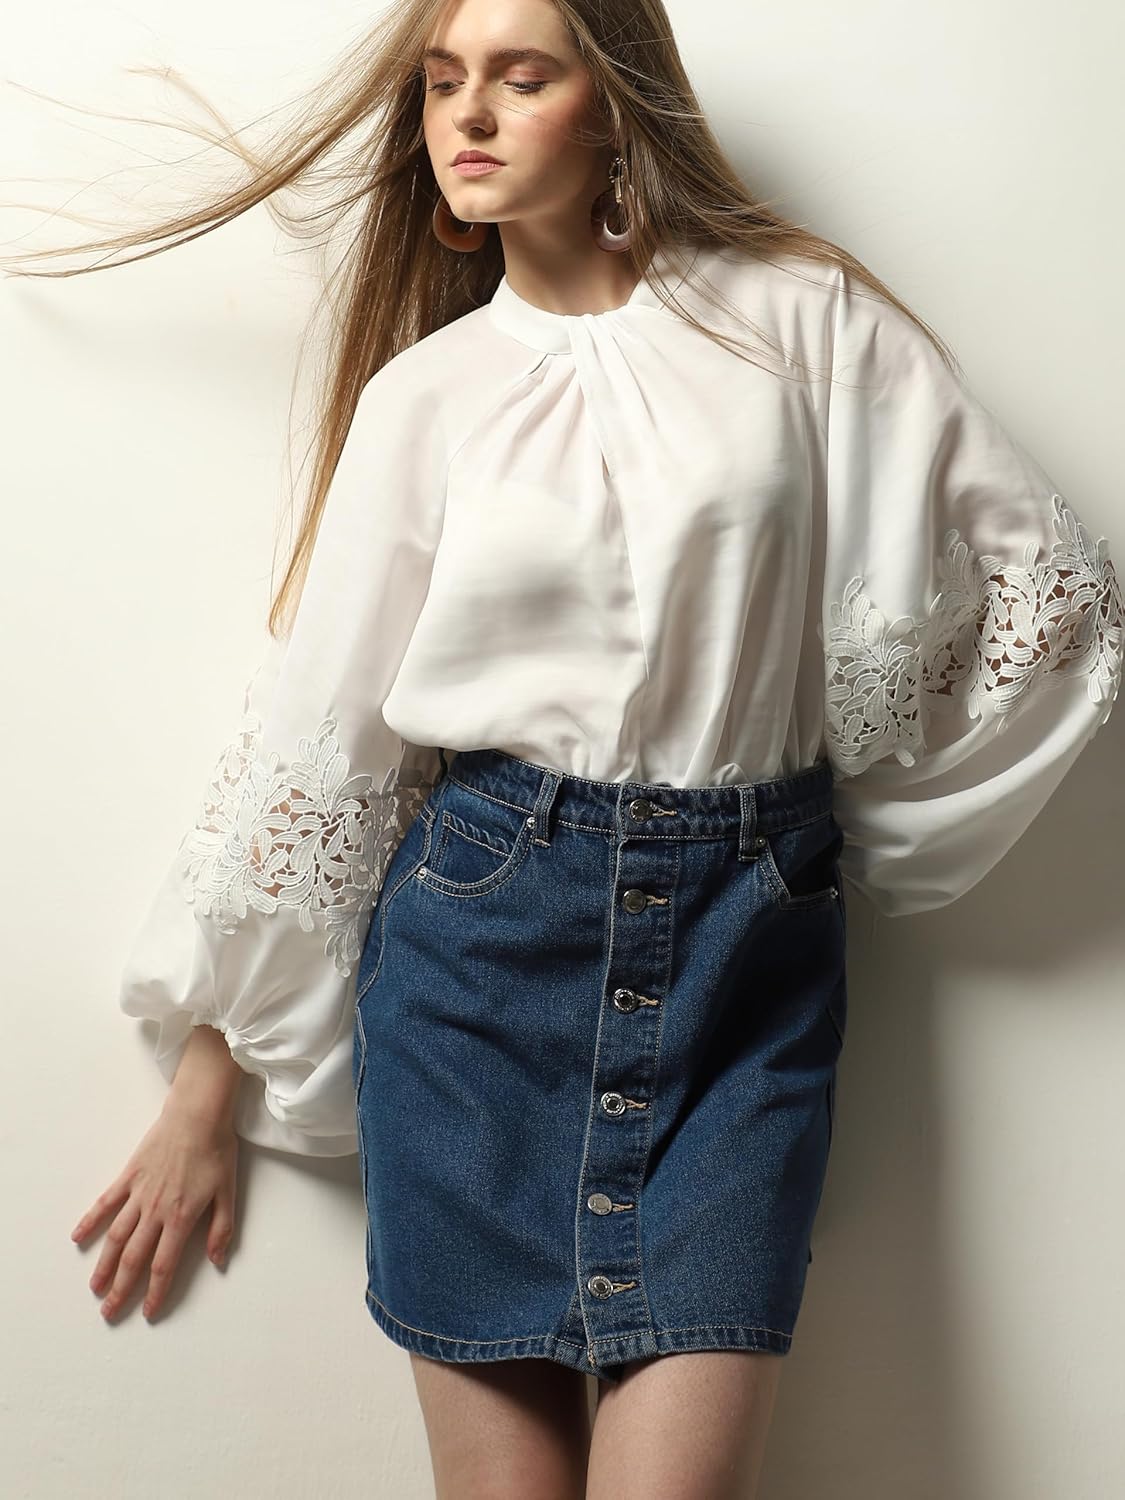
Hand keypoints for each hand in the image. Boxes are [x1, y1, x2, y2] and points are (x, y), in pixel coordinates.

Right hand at [71, 1097, 238, 1320]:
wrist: (197, 1115)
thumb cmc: (216, 1151)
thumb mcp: (228, 1192)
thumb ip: (222, 1229)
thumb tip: (217, 1260)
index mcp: (181, 1218)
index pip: (164, 1266)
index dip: (155, 1293)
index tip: (148, 1313)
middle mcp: (155, 1211)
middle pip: (133, 1259)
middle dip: (121, 1289)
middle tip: (109, 1312)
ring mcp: (138, 1194)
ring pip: (116, 1237)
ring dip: (103, 1265)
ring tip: (94, 1287)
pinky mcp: (128, 1176)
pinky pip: (105, 1203)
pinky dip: (90, 1221)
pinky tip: (77, 1237)